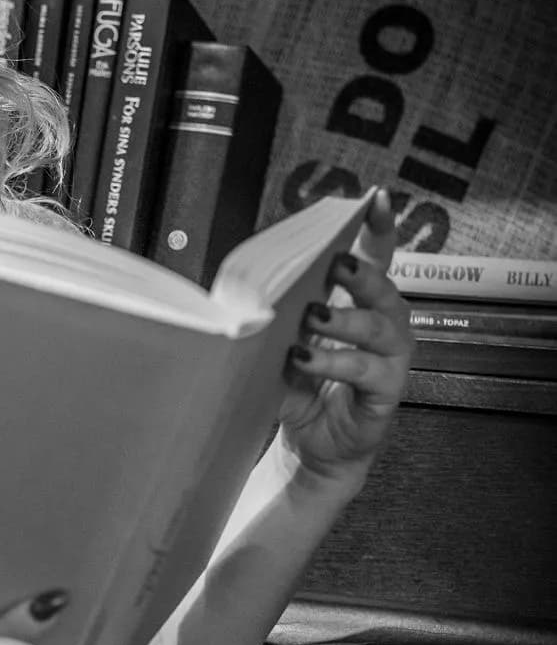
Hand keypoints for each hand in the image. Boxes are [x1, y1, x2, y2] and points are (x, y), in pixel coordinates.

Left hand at [277, 187, 412, 488]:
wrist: (312, 444)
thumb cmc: (304, 386)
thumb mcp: (287, 342)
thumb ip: (282, 315)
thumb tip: (252, 291)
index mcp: (363, 304)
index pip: (378, 258)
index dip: (379, 229)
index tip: (374, 200)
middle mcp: (386, 325)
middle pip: (383, 288)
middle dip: (359, 272)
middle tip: (334, 263)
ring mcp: (391, 359)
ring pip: (378, 327)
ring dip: (343, 319)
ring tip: (311, 316)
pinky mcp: (387, 392)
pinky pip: (366, 371)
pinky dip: (334, 362)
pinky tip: (305, 358)